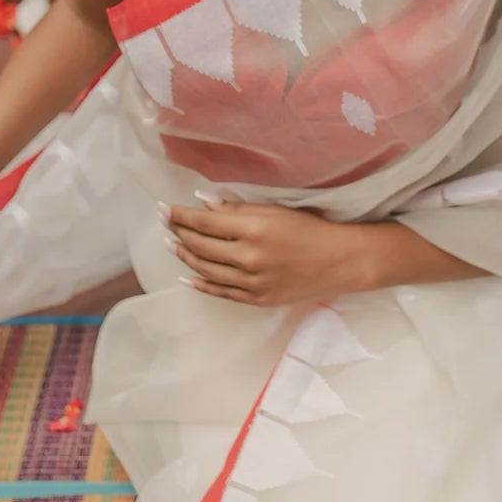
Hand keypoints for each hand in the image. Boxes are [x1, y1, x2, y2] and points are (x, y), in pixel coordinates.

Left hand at [166, 199, 371, 307]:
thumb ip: (238, 209)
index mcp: (254, 230)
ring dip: (185, 256)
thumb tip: (203, 203)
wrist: (339, 262)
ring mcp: (252, 282)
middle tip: (165, 224)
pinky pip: (221, 292)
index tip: (162, 209)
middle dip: (179, 233)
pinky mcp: (257, 299)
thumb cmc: (310, 229)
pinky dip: (201, 283)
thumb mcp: (275, 211)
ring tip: (172, 245)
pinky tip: (187, 275)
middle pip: (201, 245)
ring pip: (206, 269)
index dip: (181, 216)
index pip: (205, 222)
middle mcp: (249, 258)